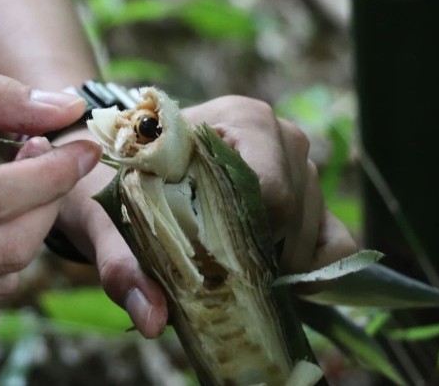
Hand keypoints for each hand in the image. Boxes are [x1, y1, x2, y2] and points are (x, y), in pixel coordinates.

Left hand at [48, 95, 357, 338]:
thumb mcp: (103, 213)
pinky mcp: (308, 193)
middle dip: (260, 258)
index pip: (270, 188)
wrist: (119, 162)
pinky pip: (335, 236)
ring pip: (315, 230)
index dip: (248, 239)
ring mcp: (299, 163)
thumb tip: (152, 320)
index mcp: (236, 118)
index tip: (212, 265)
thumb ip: (121, 260)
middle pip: (297, 212)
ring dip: (279, 266)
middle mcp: (279, 134)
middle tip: (217, 278)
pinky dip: (316, 268)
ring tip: (233, 274)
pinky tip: (285, 287)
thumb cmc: (112, 178)